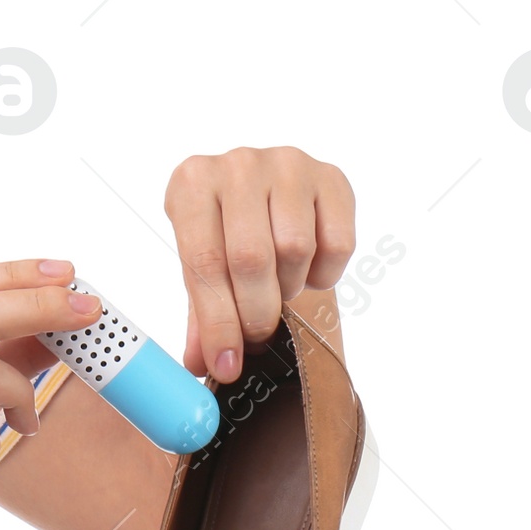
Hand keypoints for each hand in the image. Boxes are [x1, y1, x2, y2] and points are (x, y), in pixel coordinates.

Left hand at [164, 147, 355, 383]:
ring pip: (296, 250)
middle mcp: (238, 165)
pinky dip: (324, 274)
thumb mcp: (201, 266)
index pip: (204, 263)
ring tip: (278, 286)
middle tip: (258, 333)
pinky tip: (307, 269)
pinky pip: (338, 243)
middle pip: (251, 258)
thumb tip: (204, 365)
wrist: (262, 190)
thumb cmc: (223, 231)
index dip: (218, 322)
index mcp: (192, 184)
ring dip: (289, 286)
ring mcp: (287, 164)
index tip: (228, 364)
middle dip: (256, 312)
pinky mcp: (331, 176)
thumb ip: (202, 314)